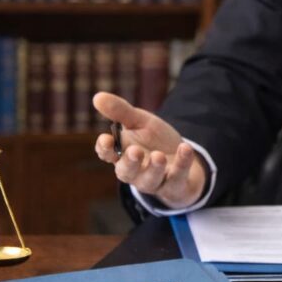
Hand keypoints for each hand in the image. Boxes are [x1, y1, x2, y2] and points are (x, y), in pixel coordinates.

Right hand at [93, 92, 207, 209]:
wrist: (180, 155)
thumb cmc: (153, 139)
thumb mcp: (139, 121)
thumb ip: (120, 112)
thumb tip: (97, 97)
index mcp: (121, 155)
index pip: (107, 154)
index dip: (105, 149)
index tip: (106, 139)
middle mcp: (134, 172)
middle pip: (126, 172)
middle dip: (130, 163)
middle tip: (134, 151)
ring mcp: (154, 181)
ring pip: (150, 180)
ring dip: (154, 168)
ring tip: (158, 156)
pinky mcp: (175, 185)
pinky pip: (177, 177)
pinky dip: (182, 163)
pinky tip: (185, 148)